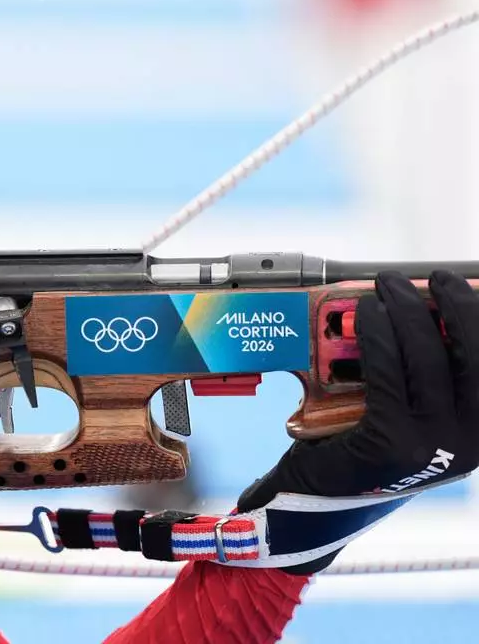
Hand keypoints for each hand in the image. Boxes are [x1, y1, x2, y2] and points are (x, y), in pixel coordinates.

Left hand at [237, 270, 478, 572]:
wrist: (316, 501)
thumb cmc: (368, 449)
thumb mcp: (415, 416)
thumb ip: (434, 377)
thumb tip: (435, 311)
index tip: (465, 284)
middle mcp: (473, 442)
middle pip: (474, 353)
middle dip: (453, 304)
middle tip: (428, 278)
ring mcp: (435, 444)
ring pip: (427, 356)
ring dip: (407, 311)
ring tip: (387, 289)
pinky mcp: (391, 440)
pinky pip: (387, 371)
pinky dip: (377, 335)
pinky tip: (366, 315)